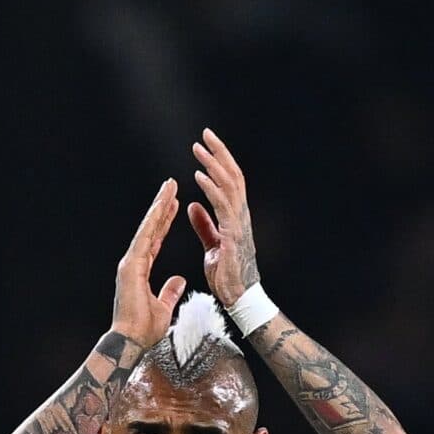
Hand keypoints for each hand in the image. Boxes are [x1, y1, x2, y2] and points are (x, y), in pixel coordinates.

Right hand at [112, 179, 188, 350]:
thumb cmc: (144, 330)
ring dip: (159, 206)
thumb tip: (179, 280)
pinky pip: (146, 237)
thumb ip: (170, 292)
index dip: (165, 222)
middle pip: (151, 229)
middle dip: (162, 206)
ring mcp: (130, 262)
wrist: (130, 341)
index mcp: (140, 270)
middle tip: (171, 186)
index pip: (155, 240)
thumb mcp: (163, 308)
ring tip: (169, 186)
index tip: (174, 205)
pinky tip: (163, 204)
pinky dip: (155, 220)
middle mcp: (133, 262)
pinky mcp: (131, 265)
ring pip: (148, 228)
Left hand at [188, 128, 262, 304]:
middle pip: (233, 176)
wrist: (239, 299)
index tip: (207, 145)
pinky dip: (211, 189)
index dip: (220, 162)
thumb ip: (204, 224)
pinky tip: (199, 176)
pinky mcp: (233, 235)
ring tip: (199, 149)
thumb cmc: (228, 276)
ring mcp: (239, 224)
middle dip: (219, 153)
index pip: (230, 182)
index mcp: (235, 217)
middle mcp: (240, 216)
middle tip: (205, 134)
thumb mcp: (212, 245)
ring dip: (213, 165)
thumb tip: (193, 205)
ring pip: (229, 185)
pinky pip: (222, 206)